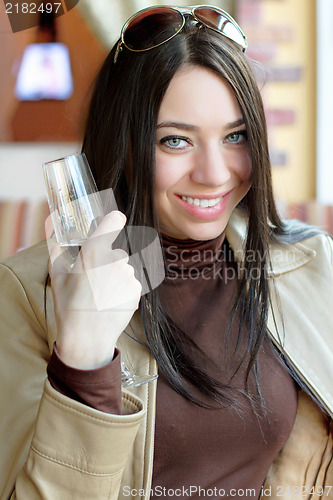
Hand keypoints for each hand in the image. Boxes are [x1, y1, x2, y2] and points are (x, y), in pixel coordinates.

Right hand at [47, 211, 141, 368]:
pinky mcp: (137, 289)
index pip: (115, 220)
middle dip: (107, 262)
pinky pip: (131, 282)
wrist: (86, 338)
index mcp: (94, 252)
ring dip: (115, 276)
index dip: (113, 220)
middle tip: (94, 280)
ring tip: (101, 294)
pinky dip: (123, 289)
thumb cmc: (69, 305)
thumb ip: (55, 244)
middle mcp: (115, 260)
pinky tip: (111, 300)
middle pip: (115, 252)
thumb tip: (52, 223)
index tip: (113, 222)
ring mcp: (129, 275)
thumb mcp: (57, 273)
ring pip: (124, 268)